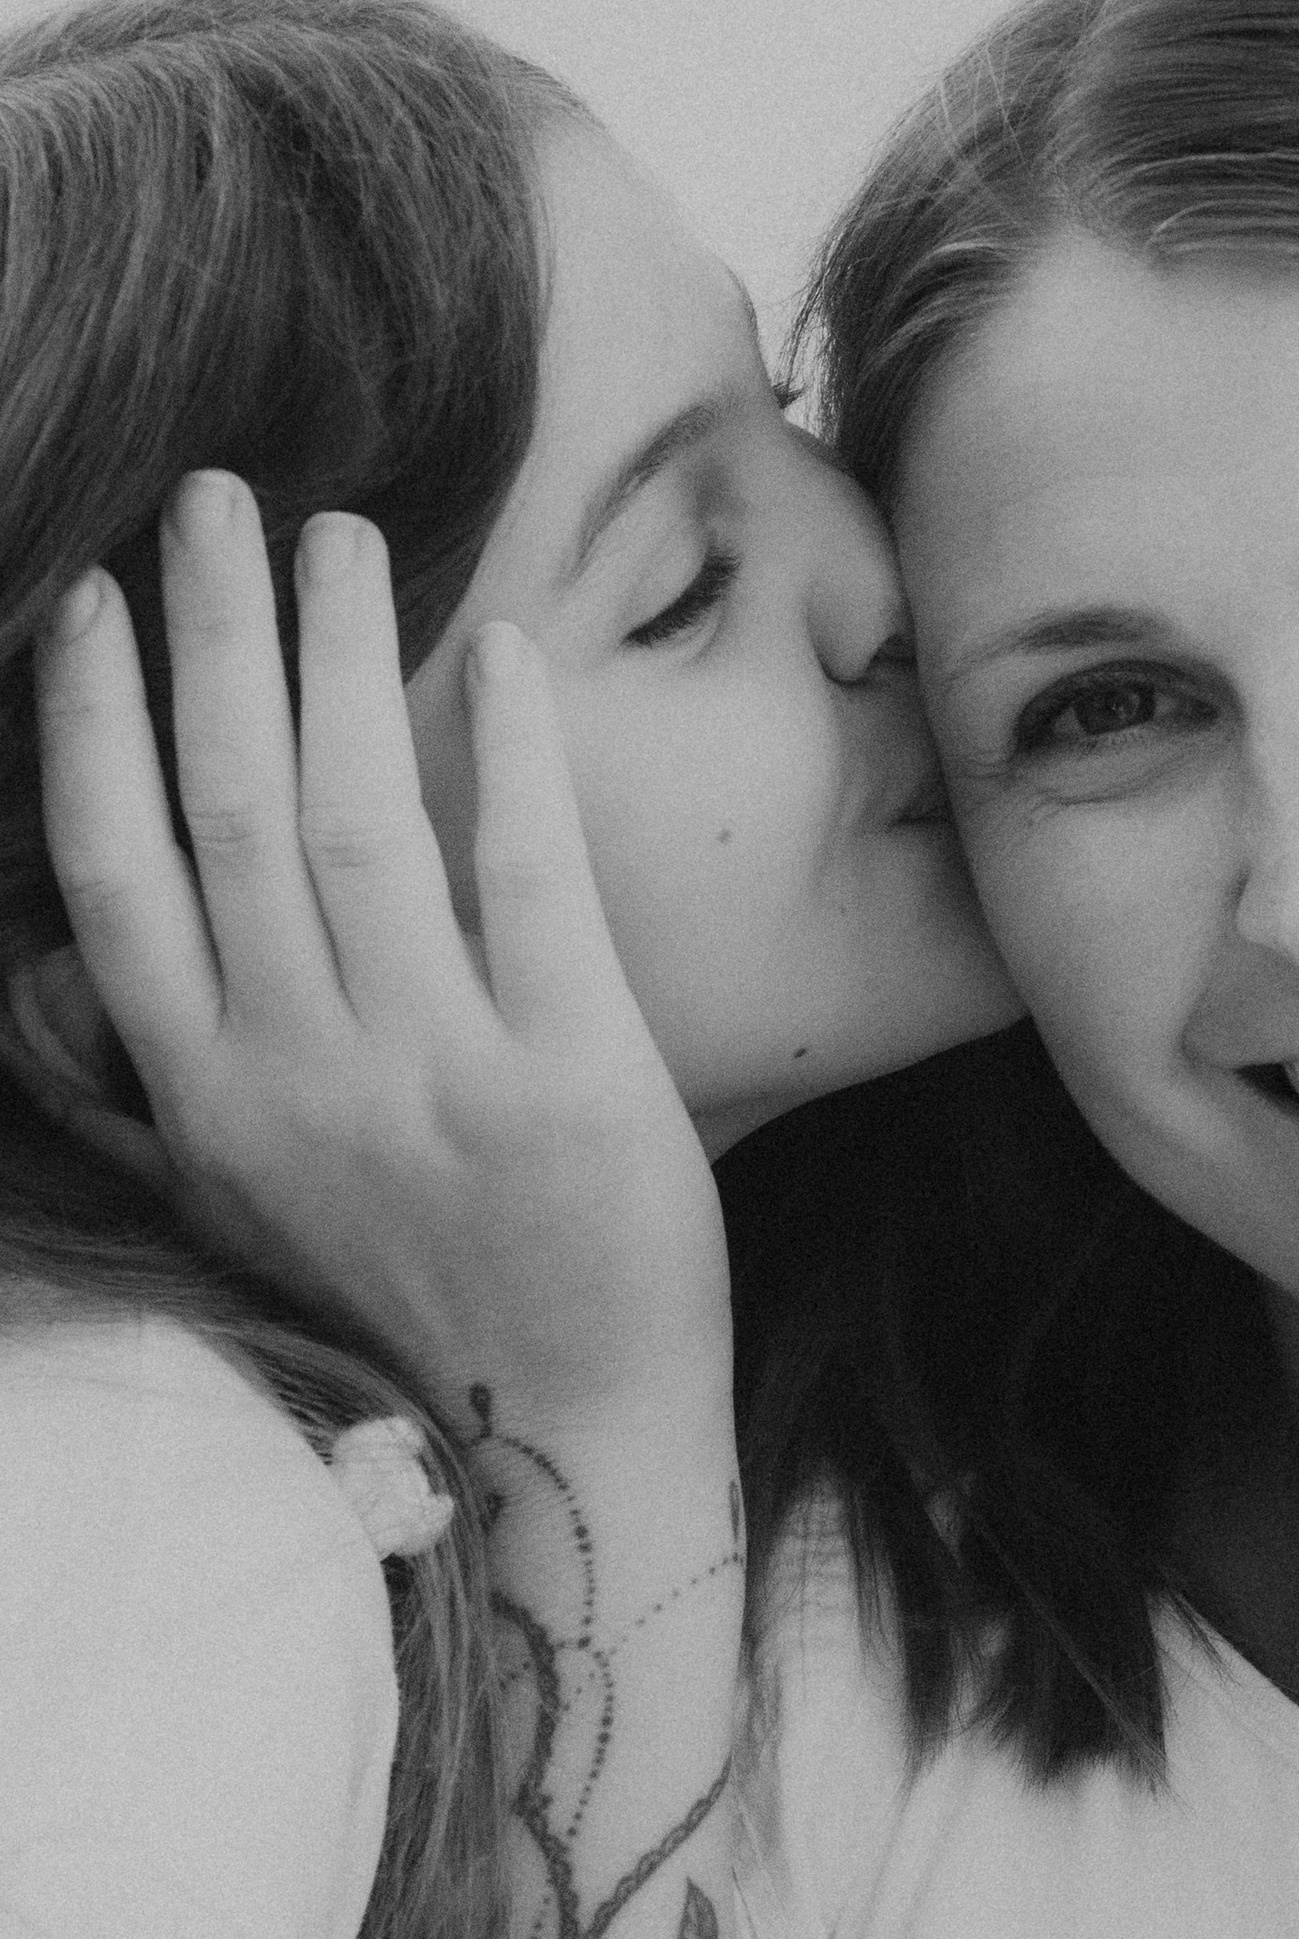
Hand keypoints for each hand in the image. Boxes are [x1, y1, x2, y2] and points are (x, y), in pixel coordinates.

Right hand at [35, 473, 730, 1442]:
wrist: (566, 1442)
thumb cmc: (413, 1305)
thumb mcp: (243, 1203)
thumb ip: (172, 1079)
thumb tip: (86, 955)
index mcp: (206, 1102)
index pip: (112, 876)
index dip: (87, 724)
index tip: (85, 597)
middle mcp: (299, 1078)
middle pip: (227, 811)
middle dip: (207, 635)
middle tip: (209, 496)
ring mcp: (434, 1078)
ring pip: (358, 822)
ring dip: (339, 658)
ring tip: (340, 535)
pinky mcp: (573, 1082)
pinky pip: (528, 882)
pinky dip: (507, 754)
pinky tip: (496, 650)